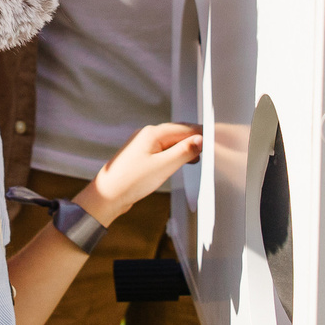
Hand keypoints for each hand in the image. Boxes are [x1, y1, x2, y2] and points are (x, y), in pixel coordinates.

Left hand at [81, 124, 202, 223]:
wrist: (107, 196)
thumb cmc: (131, 181)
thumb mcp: (164, 166)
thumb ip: (184, 151)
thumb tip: (200, 139)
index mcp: (153, 133)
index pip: (185, 128)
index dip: (202, 133)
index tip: (217, 138)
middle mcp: (147, 135)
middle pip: (178, 133)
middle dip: (195, 139)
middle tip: (213, 147)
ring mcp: (143, 146)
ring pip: (171, 142)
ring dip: (185, 148)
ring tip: (200, 156)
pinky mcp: (141, 157)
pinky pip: (163, 151)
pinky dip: (175, 155)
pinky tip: (182, 162)